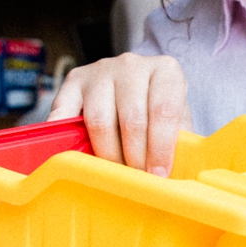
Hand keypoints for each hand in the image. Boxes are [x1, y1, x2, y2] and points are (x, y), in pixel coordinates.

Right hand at [49, 54, 188, 175]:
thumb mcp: (178, 119)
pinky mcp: (73, 80)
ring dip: (107, 155)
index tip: (158, 175)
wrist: (135, 83)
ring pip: (99, 121)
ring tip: (115, 174)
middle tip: (136, 181)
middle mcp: (132, 65)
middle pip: (131, 119)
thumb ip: (180, 142)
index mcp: (166, 70)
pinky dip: (67, 139)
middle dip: (135, 158)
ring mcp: (100, 70)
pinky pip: (65, 115)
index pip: (164, 111)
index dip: (160, 148)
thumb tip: (174, 178)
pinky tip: (73, 158)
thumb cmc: (159, 108)